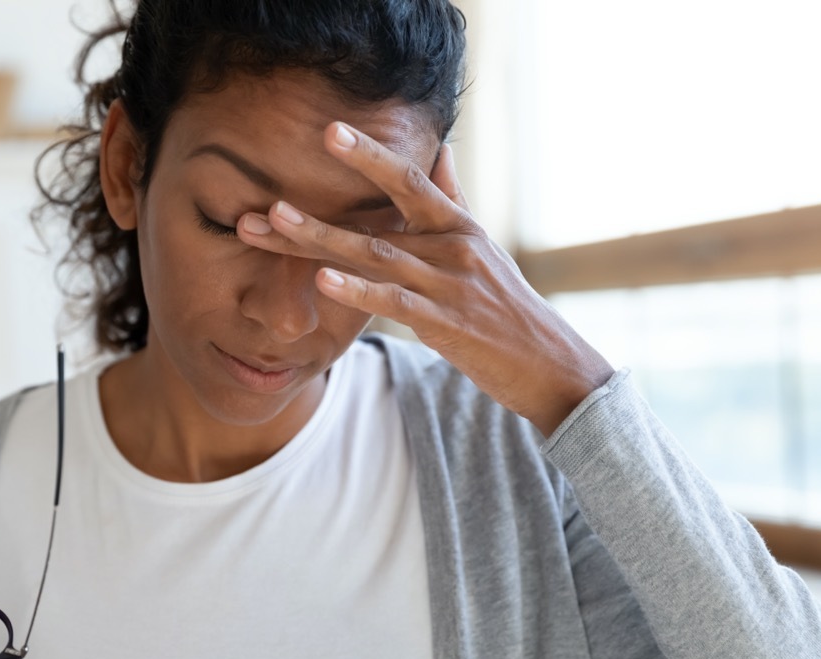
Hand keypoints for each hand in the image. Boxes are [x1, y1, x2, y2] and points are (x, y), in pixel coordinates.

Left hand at [238, 122, 613, 436]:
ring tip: (274, 223)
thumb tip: (441, 150)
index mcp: (457, 226)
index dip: (369, 156)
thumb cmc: (507, 307)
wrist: (549, 364)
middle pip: (377, 220)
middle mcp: (451, 248)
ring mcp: (448, 285)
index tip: (329, 133)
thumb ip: (454, 200)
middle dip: (321, 206)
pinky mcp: (446, 324)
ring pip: (376, 256)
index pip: (409, 181)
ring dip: (321, 240)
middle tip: (270, 192)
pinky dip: (358, 290)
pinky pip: (395, 302)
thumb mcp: (483, 247)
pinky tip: (323, 280)